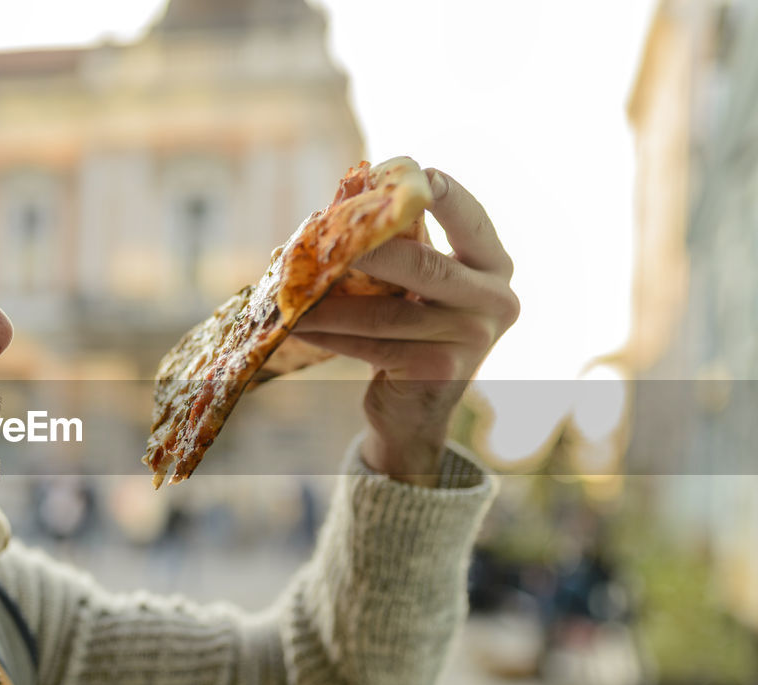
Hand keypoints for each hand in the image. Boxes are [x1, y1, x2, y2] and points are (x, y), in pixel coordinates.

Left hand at [292, 169, 517, 485]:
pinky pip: (373, 344)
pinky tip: (298, 323)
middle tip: (329, 234)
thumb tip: (347, 196)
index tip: (417, 170)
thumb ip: (401, 246)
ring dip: (331, 301)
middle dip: (373, 249)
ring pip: (389, 312)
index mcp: (495, 266)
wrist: (414, 410)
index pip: (473, 220)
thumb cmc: (411, 329)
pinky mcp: (438, 371)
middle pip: (426, 267)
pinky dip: (331, 332)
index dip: (447, 195)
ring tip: (292, 290)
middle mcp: (496, 301)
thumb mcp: (417, 285)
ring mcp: (471, 340)